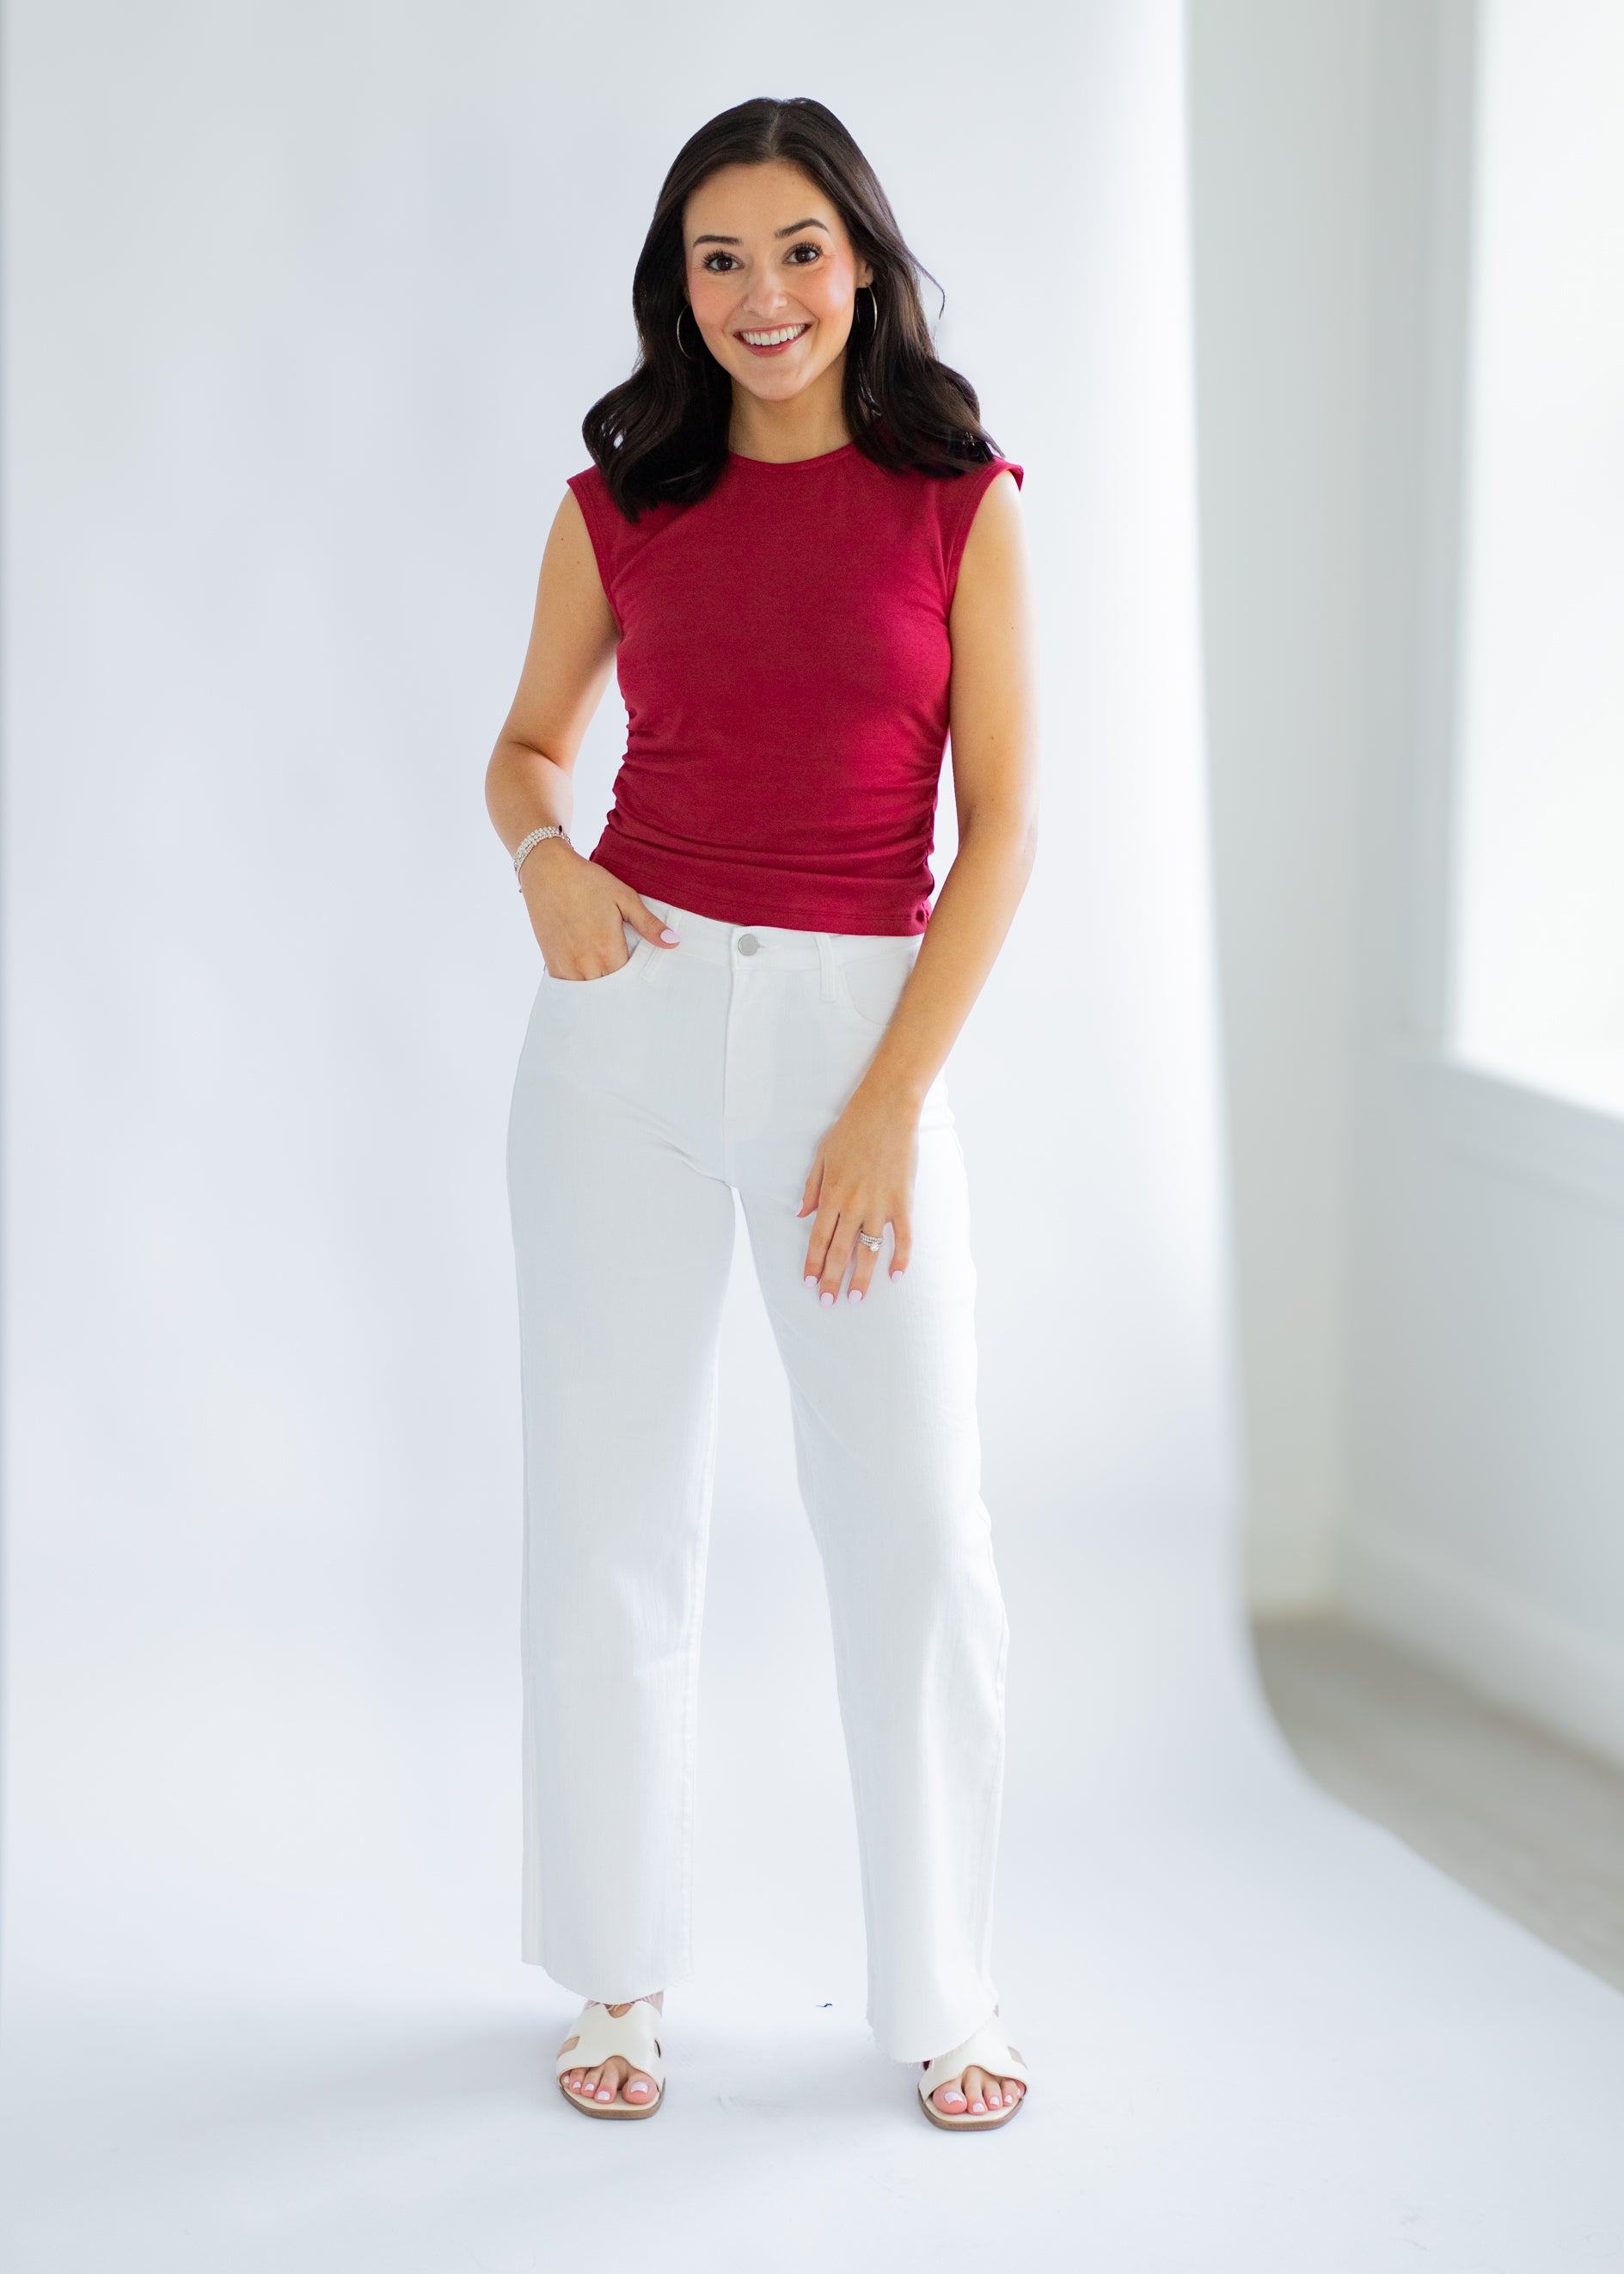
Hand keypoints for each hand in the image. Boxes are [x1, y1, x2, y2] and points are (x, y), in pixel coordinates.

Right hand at [520, 842, 676, 977]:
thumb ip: (648, 925)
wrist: (547, 871)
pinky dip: (580, 986)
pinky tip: (589, 976)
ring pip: (589, 994)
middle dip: (620, 990)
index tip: (643, 980)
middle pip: (610, 992)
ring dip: (600, 989)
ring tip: (610, 982)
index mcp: (608, 951)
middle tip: (628, 983)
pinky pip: (569, 989)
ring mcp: (567, 967)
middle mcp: (586, 965)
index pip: (629, 984)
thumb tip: (673, 942)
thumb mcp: (624, 898)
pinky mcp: (551, 964)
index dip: (637, 983)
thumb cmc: (588, 881)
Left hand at [797, 1080, 918, 1303]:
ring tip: (856, 1299)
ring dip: (862, 1277)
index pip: (818, 1239)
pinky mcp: (903, 1201)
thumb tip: (801, 1215)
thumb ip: (811, 1187)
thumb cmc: (851, 1129)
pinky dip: (901, 1258)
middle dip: (832, 1280)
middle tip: (828, 1303)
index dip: (814, 1264)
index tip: (810, 1284)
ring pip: (869, 1250)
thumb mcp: (821, 1155)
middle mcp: (853, 1205)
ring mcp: (880, 1205)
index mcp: (831, 1194)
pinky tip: (897, 1276)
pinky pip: (904, 1237)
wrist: (886, 1110)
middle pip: (840, 1251)